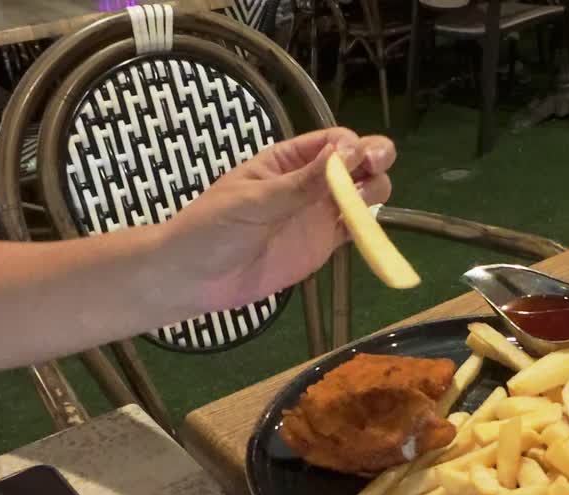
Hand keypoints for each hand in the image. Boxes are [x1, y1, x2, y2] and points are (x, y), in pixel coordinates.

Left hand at [167, 127, 395, 311]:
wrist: (194, 278)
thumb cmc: (212, 228)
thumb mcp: (254, 200)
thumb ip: (301, 182)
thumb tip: (345, 154)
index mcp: (287, 160)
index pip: (333, 142)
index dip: (351, 146)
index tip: (357, 158)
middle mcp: (310, 183)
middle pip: (357, 164)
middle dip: (374, 161)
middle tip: (375, 169)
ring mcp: (318, 214)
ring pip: (363, 195)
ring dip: (373, 193)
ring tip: (362, 205)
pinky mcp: (323, 245)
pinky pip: (354, 230)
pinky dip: (369, 228)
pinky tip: (371, 228)